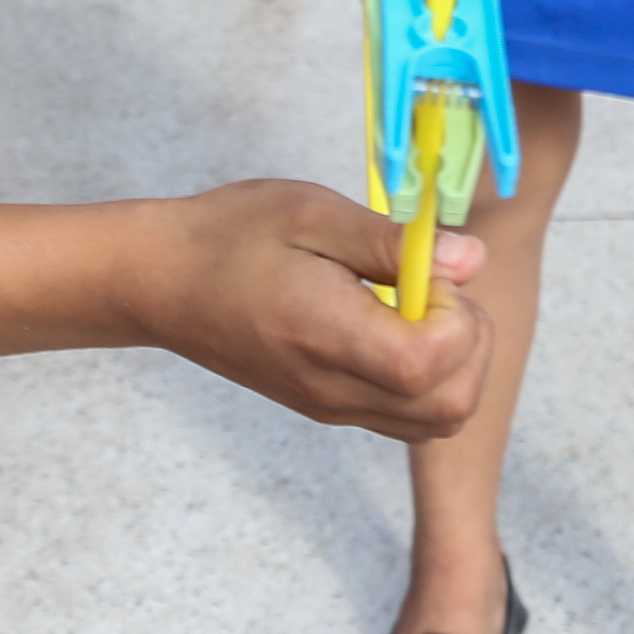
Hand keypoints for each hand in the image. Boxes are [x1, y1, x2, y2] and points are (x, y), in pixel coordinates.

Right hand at [123, 181, 491, 440]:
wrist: (161, 282)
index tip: (428, 268)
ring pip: (438, 420)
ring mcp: (332, 408)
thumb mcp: (312, 213)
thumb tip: (472, 259)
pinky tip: (397, 324)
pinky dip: (429, 379)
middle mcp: (335, 391)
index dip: (457, 314)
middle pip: (451, 405)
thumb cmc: (230, 235)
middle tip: (437, 286)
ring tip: (421, 304)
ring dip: (456, 365)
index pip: (432, 362)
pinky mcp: (329, 408)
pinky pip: (408, 416)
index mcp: (327, 337)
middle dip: (471, 343)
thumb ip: (393, 242)